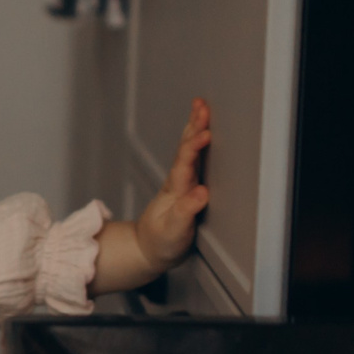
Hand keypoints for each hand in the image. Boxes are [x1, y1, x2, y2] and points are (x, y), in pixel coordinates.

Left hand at [134, 98, 211, 267]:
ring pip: (188, 149)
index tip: (205, 134)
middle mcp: (177, 182)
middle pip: (185, 149)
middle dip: (194, 126)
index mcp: (176, 190)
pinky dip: (195, 139)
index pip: (185, 164)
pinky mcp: (186, 185)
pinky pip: (192, 156)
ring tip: (200, 107)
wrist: (149, 248)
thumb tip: (202, 192)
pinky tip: (199, 129)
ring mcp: (181, 181)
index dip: (194, 148)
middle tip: (201, 105)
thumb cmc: (162, 241)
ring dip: (194, 127)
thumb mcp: (174, 231)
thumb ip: (186, 211)